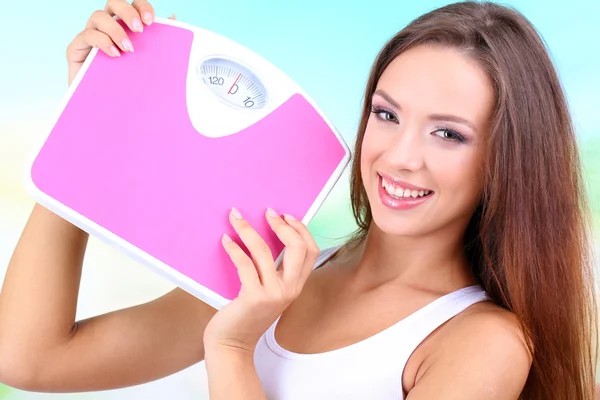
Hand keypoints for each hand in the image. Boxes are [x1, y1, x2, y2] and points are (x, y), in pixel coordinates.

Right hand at [65, 0, 174, 85]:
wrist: (110, 110)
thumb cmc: (131, 84)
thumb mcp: (150, 61)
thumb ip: (159, 40)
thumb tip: (173, 17)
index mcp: (125, 25)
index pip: (133, 4)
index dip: (141, 6)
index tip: (151, 21)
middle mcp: (107, 27)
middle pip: (113, 2)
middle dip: (127, 11)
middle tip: (140, 29)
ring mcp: (90, 36)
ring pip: (98, 16)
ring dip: (115, 29)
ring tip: (128, 49)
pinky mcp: (76, 49)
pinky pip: (87, 35)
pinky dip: (102, 41)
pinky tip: (115, 55)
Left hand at [203, 207, 319, 355]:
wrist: (232, 345)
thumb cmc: (246, 316)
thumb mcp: (269, 293)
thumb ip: (274, 272)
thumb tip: (264, 237)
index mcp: (296, 286)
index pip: (312, 251)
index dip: (301, 229)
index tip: (285, 215)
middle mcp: (289, 290)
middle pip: (298, 248)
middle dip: (282, 225)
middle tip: (267, 212)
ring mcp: (272, 294)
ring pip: (264, 251)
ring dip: (248, 230)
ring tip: (235, 218)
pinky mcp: (253, 297)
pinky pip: (244, 264)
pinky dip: (234, 248)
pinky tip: (226, 241)